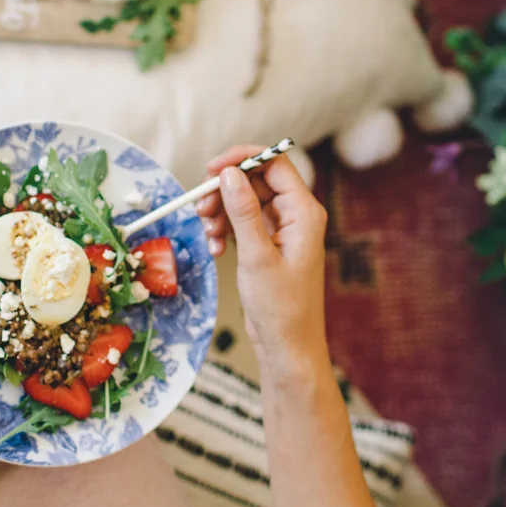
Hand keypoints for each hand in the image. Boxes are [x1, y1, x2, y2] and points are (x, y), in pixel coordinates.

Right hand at [196, 147, 328, 370]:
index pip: (274, 164)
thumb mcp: (257, 257)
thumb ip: (242, 212)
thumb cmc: (280, 307)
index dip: (242, 159)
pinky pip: (243, 223)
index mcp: (304, 212)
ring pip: (246, 202)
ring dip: (221, 212)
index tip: (211, 169)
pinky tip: (214, 248)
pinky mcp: (269, 245)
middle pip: (256, 181)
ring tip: (208, 234)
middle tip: (200, 207)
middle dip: (225, 190)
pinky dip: (226, 230)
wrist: (287, 347)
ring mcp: (282, 230)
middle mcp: (296, 216)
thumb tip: (229, 174)